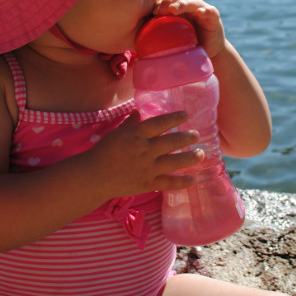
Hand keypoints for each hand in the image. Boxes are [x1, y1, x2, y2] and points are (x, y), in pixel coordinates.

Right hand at [89, 110, 203, 198]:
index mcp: (137, 135)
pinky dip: (182, 182)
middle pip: (171, 142)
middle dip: (187, 138)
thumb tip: (138, 111)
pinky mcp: (147, 184)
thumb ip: (130, 123)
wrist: (94, 176)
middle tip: (197, 135)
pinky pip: (168, 183)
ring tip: (201, 154)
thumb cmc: (104, 151)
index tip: (186, 115)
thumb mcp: (117, 133)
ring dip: (190, 158)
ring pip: (174, 161)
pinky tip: (193, 180)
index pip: (160, 123)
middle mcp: (145, 150)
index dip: (175, 118)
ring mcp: (147, 168)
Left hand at [154, 0, 225, 57]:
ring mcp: (203, 11)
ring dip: (183, 3)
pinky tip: (201, 12)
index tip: (152, 11)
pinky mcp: (214, 19)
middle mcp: (191, 7)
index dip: (161, 2)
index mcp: (180, 9)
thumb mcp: (170, 38)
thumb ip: (157, 32)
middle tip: (160, 9)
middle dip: (169, 1)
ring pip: (194, 2)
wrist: (207, 55)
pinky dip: (206, 10)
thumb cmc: (186, 45)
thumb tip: (134, 34)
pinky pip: (211, 12)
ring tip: (174, 8)